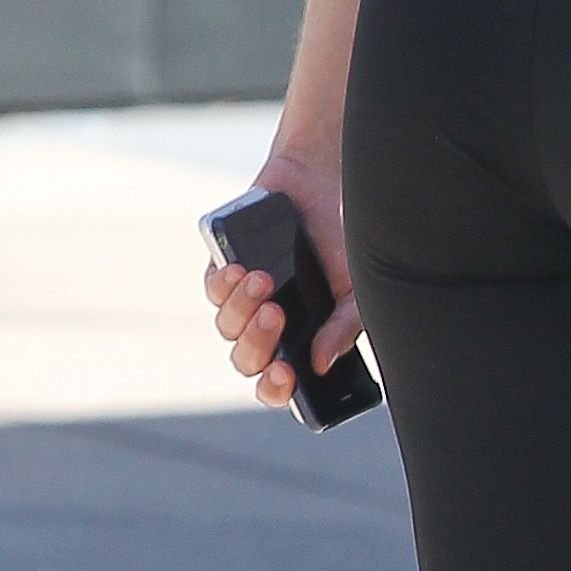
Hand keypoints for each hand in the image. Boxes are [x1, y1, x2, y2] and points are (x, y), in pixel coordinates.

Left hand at [203, 147, 361, 411]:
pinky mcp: (225, 268)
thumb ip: (344, 327)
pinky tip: (241, 268)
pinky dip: (224, 284)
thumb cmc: (346, 238)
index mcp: (302, 339)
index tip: (287, 375)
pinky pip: (212, 291)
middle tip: (276, 314)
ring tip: (264, 278)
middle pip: (246, 360)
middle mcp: (270, 325)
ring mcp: (245, 299)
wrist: (326, 180)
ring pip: (226, 327)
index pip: (279, 383)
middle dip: (257, 343)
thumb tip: (319, 364)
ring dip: (242, 308)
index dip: (277, 389)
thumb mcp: (358, 286)